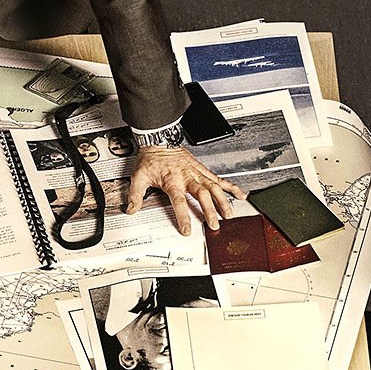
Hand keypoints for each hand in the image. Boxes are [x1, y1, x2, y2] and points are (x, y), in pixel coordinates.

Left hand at [125, 145, 246, 234]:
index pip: (179, 202)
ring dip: (222, 201)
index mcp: (172, 181)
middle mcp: (187, 177)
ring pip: (213, 187)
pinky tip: (239, 194)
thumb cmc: (151, 159)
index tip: (187, 229)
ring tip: (228, 214)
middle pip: (201, 195)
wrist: (159, 140)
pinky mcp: (202, 169)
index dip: (183, 216)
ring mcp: (196, 173)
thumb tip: (131, 209)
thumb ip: (136, 194)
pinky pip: (218, 178)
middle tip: (214, 224)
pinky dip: (229, 186)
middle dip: (209, 210)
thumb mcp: (139, 177)